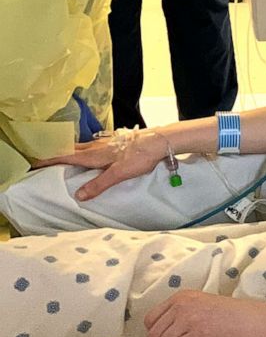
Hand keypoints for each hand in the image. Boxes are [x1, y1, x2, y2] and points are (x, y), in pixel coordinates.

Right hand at [34, 130, 168, 200]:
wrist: (160, 140)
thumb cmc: (139, 156)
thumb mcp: (118, 174)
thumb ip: (98, 184)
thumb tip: (78, 195)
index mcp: (94, 155)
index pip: (67, 157)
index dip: (50, 159)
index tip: (34, 161)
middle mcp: (97, 147)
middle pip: (72, 150)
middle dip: (57, 154)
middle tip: (44, 159)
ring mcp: (107, 142)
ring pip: (83, 147)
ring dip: (70, 151)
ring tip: (63, 156)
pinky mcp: (116, 141)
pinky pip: (94, 146)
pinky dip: (84, 150)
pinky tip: (91, 153)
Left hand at [144, 289, 265, 336]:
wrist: (259, 323)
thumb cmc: (234, 320)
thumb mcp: (203, 309)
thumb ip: (181, 317)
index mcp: (182, 296)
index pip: (150, 320)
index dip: (160, 334)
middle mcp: (182, 304)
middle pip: (154, 334)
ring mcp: (190, 317)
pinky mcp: (199, 333)